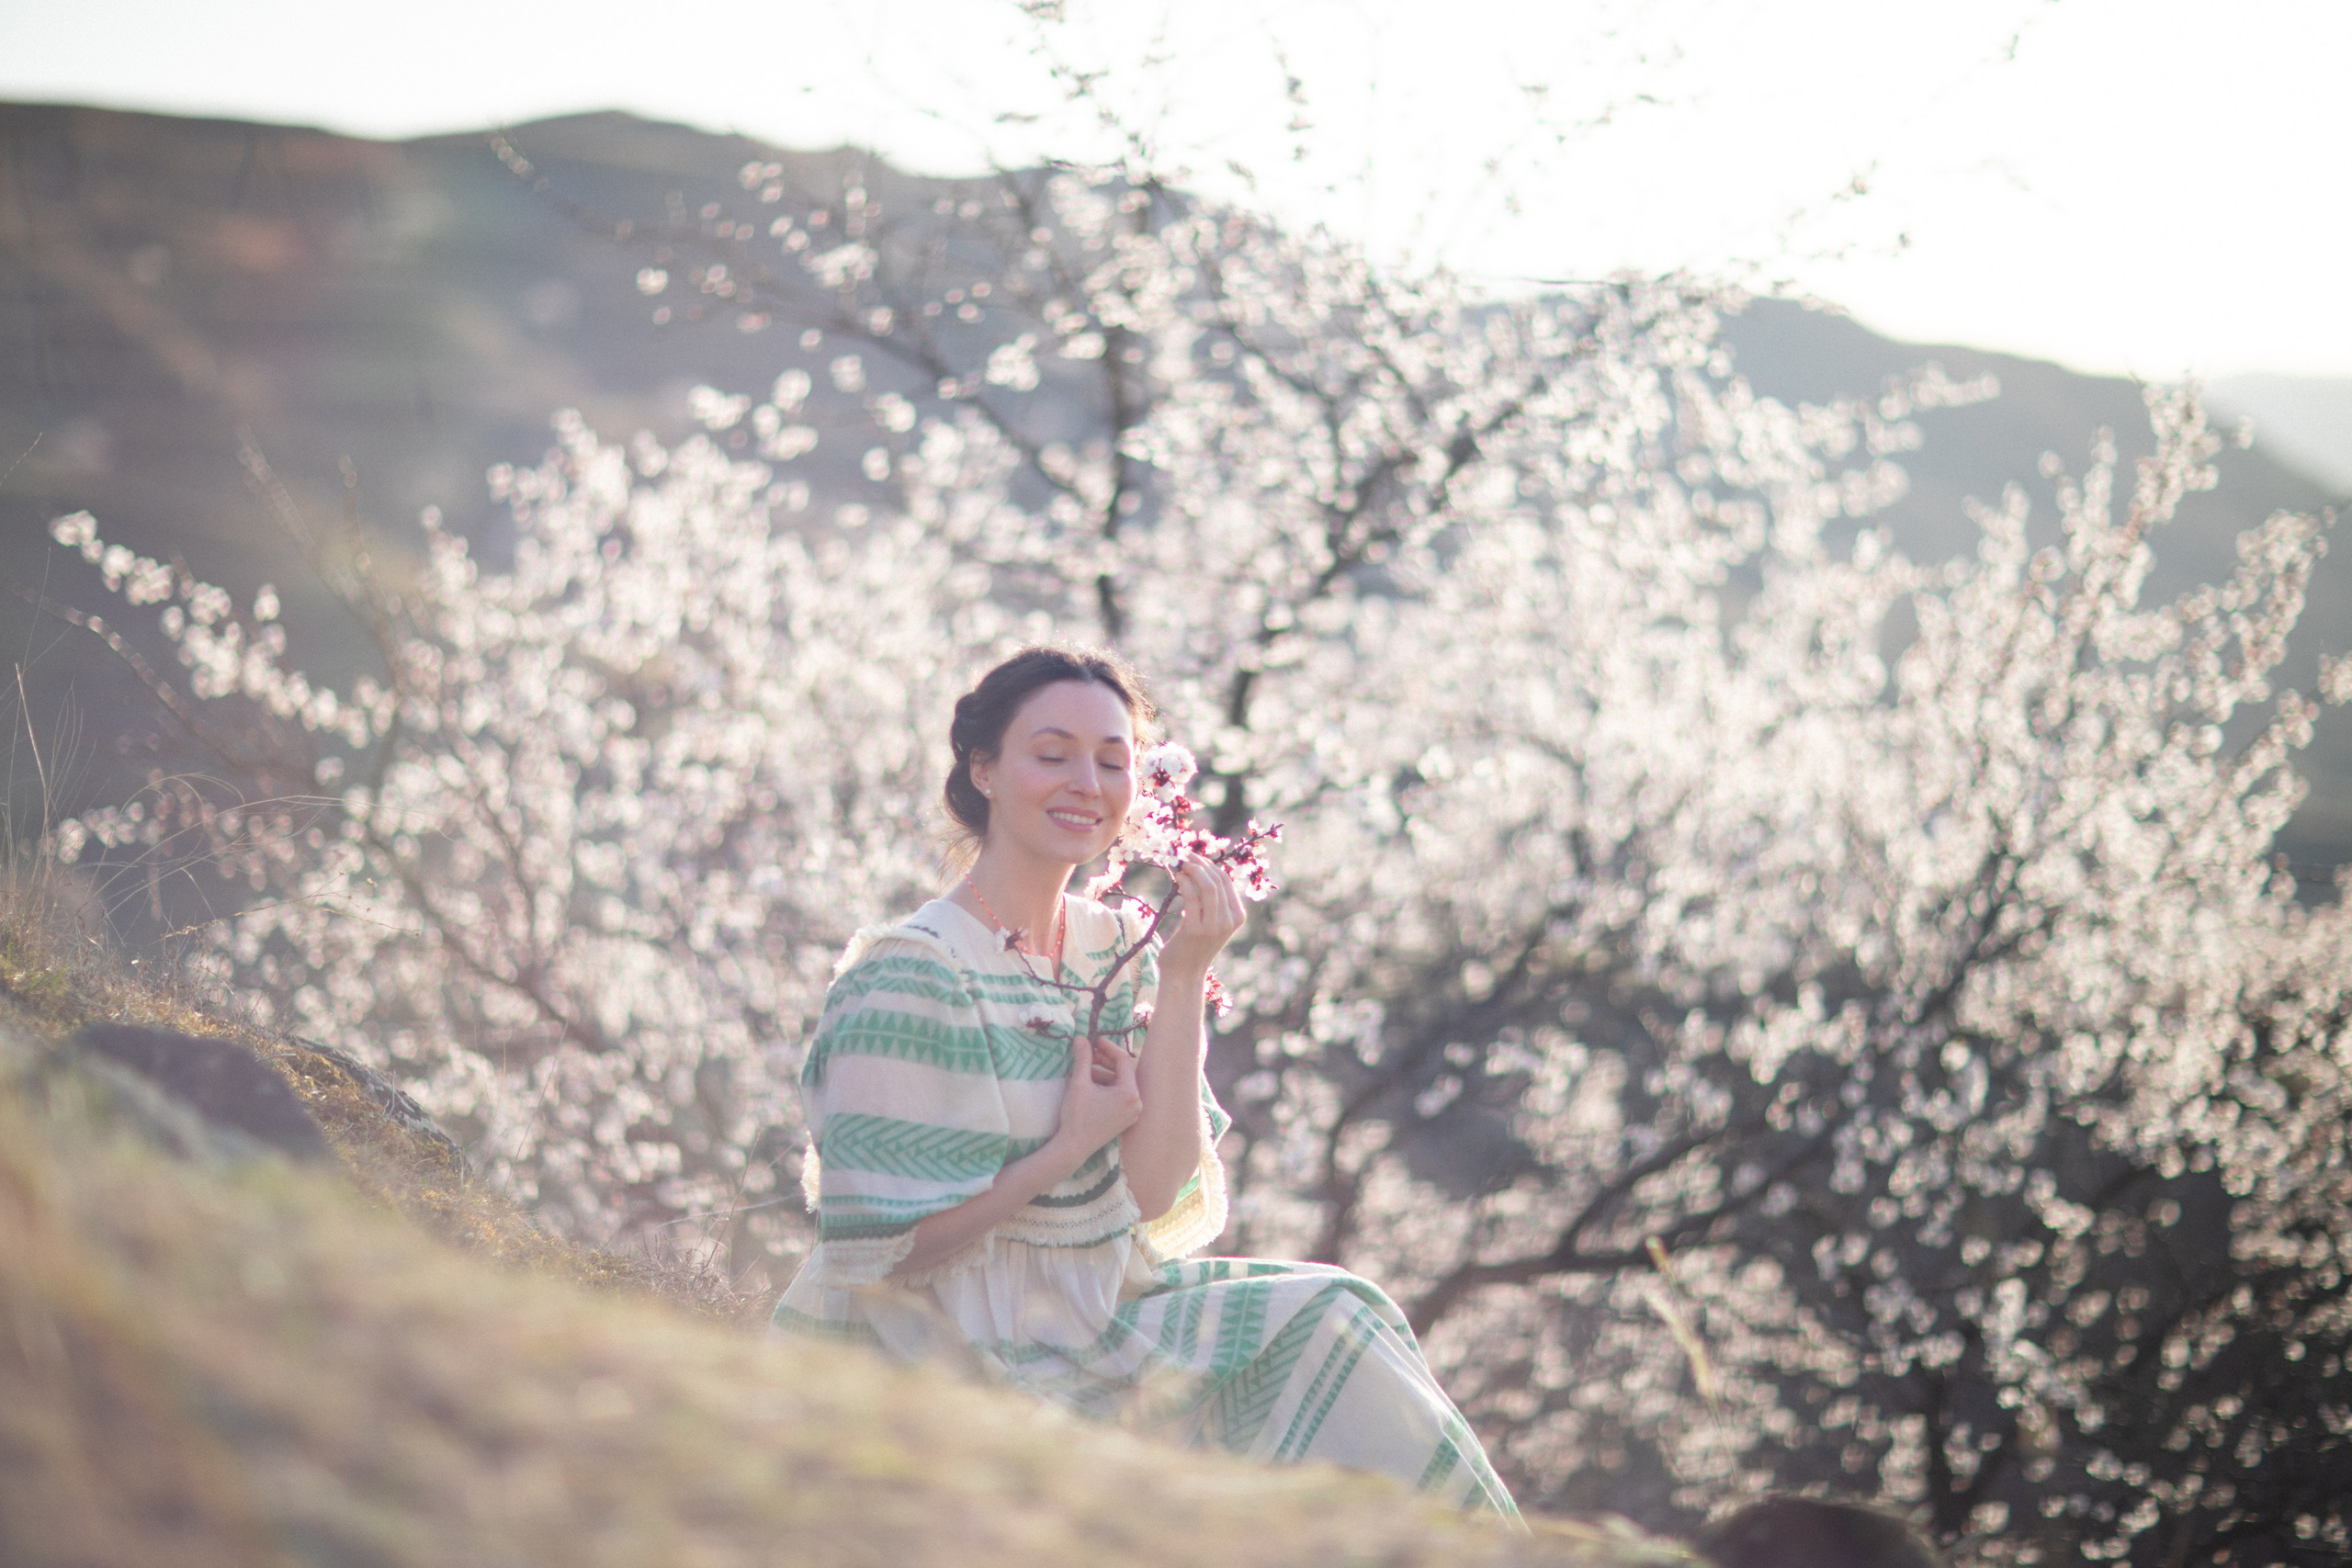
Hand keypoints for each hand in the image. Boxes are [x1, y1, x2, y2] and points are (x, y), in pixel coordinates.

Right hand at [1054, 1033, 1142, 1155]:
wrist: (1073, 1147)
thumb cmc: (1077, 1115)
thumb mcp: (1079, 1083)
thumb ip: (1083, 1058)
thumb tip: (1081, 1038)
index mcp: (1130, 1093)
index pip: (1123, 1061)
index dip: (1108, 1048)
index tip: (1094, 1040)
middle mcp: (1136, 1103)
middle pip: (1122, 1073)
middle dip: (1104, 1061)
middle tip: (1087, 1054)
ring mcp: (1131, 1114)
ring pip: (1119, 1085)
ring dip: (1103, 1074)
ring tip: (1084, 1070)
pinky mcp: (1124, 1120)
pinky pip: (1118, 1097)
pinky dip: (1106, 1088)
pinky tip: (1089, 1084)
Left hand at [1157, 852, 1244, 972]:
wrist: (1184, 974)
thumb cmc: (1193, 945)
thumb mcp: (1211, 922)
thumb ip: (1212, 901)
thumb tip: (1201, 869)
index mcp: (1237, 917)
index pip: (1226, 881)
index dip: (1209, 864)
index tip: (1193, 856)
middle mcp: (1230, 920)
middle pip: (1218, 880)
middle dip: (1200, 863)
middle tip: (1183, 854)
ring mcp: (1214, 926)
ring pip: (1208, 886)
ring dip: (1192, 869)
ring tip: (1178, 862)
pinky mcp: (1196, 929)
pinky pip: (1191, 897)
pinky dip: (1183, 882)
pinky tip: (1175, 876)